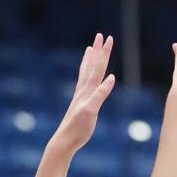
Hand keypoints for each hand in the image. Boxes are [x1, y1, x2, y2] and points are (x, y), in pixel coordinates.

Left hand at [50, 34, 115, 154]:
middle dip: (98, 51)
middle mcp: (83, 89)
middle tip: (101, 36)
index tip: (108, 38)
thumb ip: (100, 94)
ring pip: (86, 73)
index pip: (98, 67)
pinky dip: (86, 75)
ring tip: (90, 48)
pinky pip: (83, 83)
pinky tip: (87, 75)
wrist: (65, 140)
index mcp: (88, 90)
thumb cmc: (79, 128)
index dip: (104, 53)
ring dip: (90, 60)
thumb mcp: (91, 111)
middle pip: (93, 66)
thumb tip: (111, 78)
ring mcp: (80, 95)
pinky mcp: (80, 102)